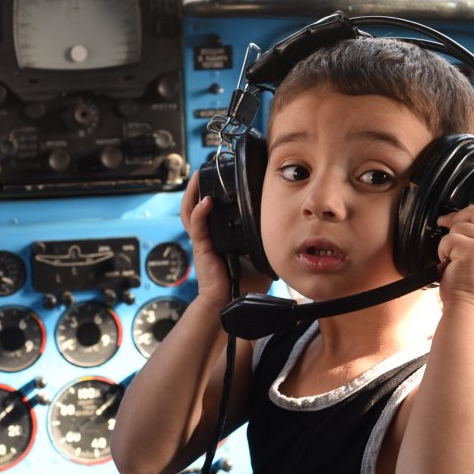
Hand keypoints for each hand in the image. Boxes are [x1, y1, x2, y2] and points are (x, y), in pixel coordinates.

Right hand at [181, 170, 272, 306]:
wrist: (230, 303)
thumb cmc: (243, 286)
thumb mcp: (259, 258)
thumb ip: (266, 243)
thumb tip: (284, 230)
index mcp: (221, 237)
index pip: (215, 211)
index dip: (214, 194)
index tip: (222, 178)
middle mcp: (210, 236)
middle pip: (196, 206)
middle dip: (198, 187)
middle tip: (204, 170)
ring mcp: (204, 240)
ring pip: (190, 211)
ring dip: (193, 193)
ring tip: (198, 177)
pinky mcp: (202, 247)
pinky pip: (197, 225)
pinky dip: (200, 212)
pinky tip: (206, 201)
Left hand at [435, 189, 473, 314]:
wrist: (469, 308)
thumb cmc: (473, 286)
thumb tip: (466, 217)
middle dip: (459, 216)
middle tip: (447, 225)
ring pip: (461, 224)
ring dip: (449, 240)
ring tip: (453, 258)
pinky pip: (449, 238)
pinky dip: (443, 250)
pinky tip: (449, 263)